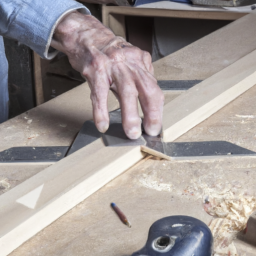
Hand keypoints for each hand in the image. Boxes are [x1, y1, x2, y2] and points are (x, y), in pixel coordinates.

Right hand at [51, 11, 163, 138]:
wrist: (87, 36)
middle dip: (151, 114)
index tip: (155, 127)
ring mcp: (113, 65)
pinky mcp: (96, 70)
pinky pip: (100, 93)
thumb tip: (147, 104)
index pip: (155, 89)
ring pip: (126, 92)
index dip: (157, 110)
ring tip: (132, 132)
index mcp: (141, 63)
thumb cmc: (109, 53)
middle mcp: (130, 63)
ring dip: (130, 116)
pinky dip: (101, 111)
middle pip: (147, 89)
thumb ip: (140, 80)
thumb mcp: (130, 63)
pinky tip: (103, 124)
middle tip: (150, 131)